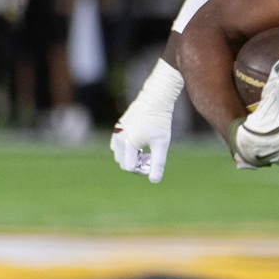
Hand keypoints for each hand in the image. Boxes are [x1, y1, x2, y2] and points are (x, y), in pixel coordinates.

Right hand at [111, 59, 182, 182]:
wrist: (155, 98)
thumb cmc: (160, 121)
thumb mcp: (162, 143)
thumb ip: (158, 163)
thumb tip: (154, 181)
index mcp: (127, 144)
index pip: (129, 168)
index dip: (142, 169)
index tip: (153, 161)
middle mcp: (118, 139)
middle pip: (123, 162)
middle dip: (137, 163)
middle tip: (151, 155)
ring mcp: (116, 133)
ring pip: (120, 154)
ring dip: (132, 156)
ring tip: (147, 149)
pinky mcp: (118, 127)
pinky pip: (118, 145)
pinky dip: (128, 148)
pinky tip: (142, 142)